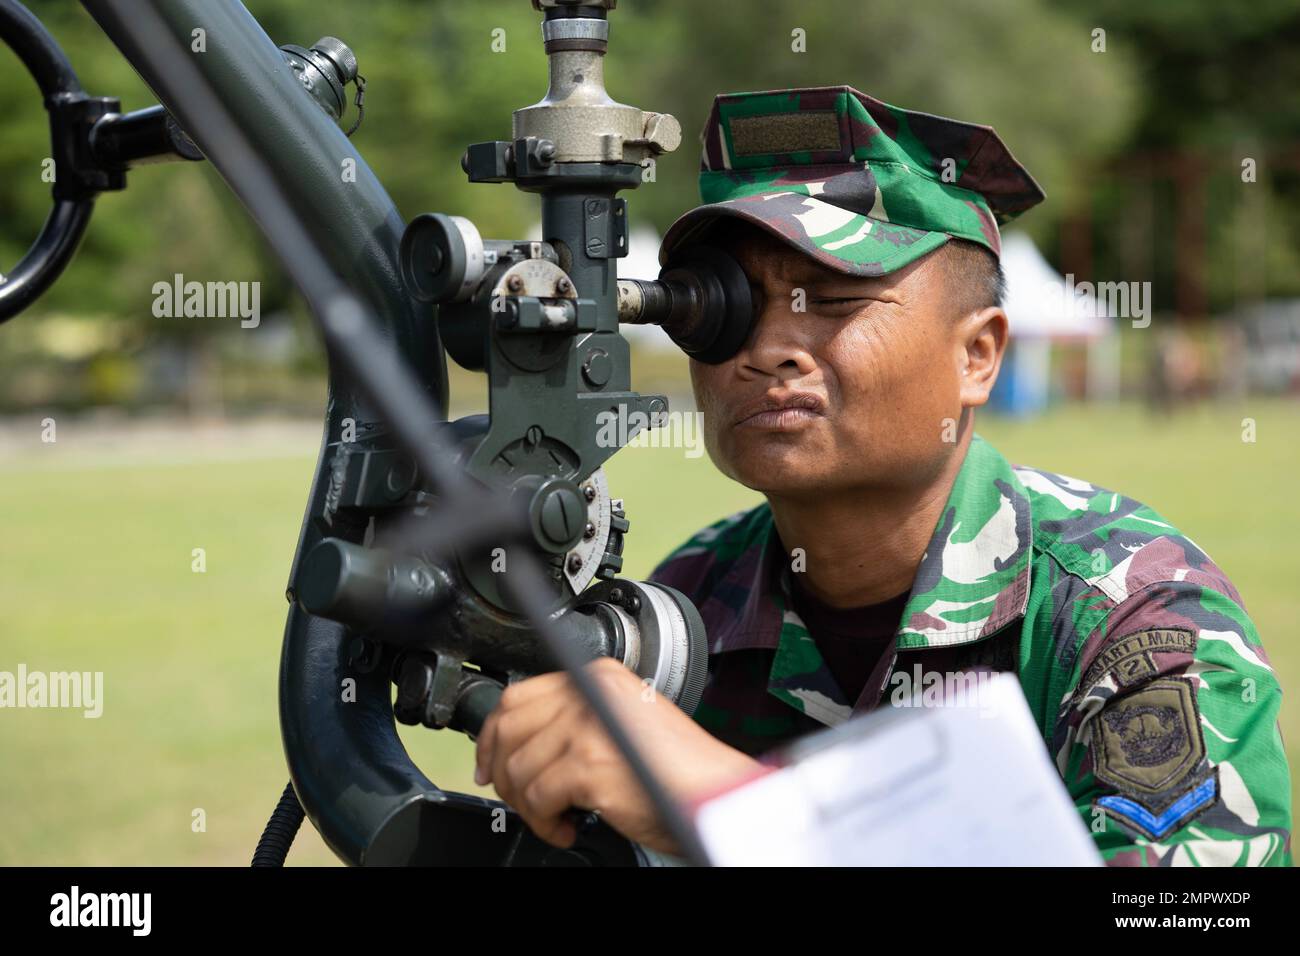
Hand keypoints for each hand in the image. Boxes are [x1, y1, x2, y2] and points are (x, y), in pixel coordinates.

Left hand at [474, 656, 761, 854]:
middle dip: (503, 772)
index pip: (518, 694)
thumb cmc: (676, 769)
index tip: (490, 763)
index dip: (493, 734)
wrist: (713, 792)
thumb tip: (519, 744)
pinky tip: (568, 827)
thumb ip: (576, 719)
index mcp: (597, 676)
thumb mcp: (621, 723)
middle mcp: (590, 693)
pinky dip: (545, 823)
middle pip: (509, 727)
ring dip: (529, 806)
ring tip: (556, 818)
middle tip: (518, 799)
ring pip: (519, 768)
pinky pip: (537, 798)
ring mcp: (588, 726)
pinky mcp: (589, 764)